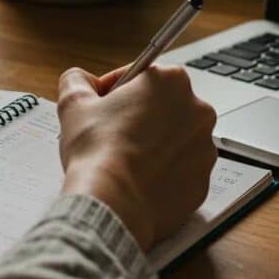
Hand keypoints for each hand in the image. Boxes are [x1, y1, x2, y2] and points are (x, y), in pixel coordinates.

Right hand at [58, 65, 216, 251]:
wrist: (112, 203)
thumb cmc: (97, 150)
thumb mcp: (74, 101)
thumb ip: (78, 80)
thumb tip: (81, 82)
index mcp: (171, 81)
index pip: (140, 76)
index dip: (115, 89)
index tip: (101, 104)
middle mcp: (197, 111)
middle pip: (162, 107)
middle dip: (138, 116)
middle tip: (110, 133)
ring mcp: (204, 149)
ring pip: (174, 140)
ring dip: (152, 144)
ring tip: (124, 159)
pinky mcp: (203, 182)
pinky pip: (180, 172)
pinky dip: (162, 173)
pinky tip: (137, 179)